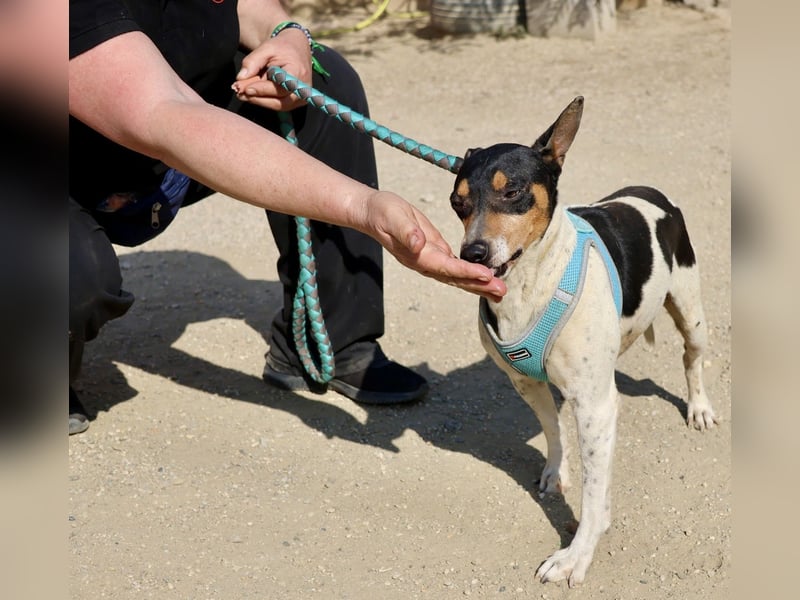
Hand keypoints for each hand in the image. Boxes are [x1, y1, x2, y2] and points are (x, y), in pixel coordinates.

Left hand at [232, 29, 311, 110]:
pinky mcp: (296, 101)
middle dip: (258, 99)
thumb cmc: (282, 47)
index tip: (246, 89)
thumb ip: (252, 62)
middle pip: (280, 102)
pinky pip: (279, 105)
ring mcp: (301, 97)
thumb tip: (240, 78)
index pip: (280, 88)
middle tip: (240, 94)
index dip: (262, 90)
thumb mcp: (266, 48)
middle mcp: (303, 89)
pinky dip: (264, 100)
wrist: (295, 48)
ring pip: (278, 106)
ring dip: (259, 101)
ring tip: (243, 94)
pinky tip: (252, 94)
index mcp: (298, 73)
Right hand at [361, 191, 506, 301]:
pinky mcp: (435, 253)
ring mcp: (431, 260)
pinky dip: (471, 275)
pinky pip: (456, 269)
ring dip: (479, 285)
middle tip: (502, 291)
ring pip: (458, 277)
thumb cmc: (384, 213)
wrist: (374, 214)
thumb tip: (417, 244)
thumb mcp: (393, 217)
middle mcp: (426, 263)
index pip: (446, 267)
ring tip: (500, 292)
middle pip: (456, 279)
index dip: (466, 272)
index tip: (486, 275)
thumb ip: (406, 231)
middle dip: (479, 285)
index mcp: (418, 256)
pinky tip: (485, 279)